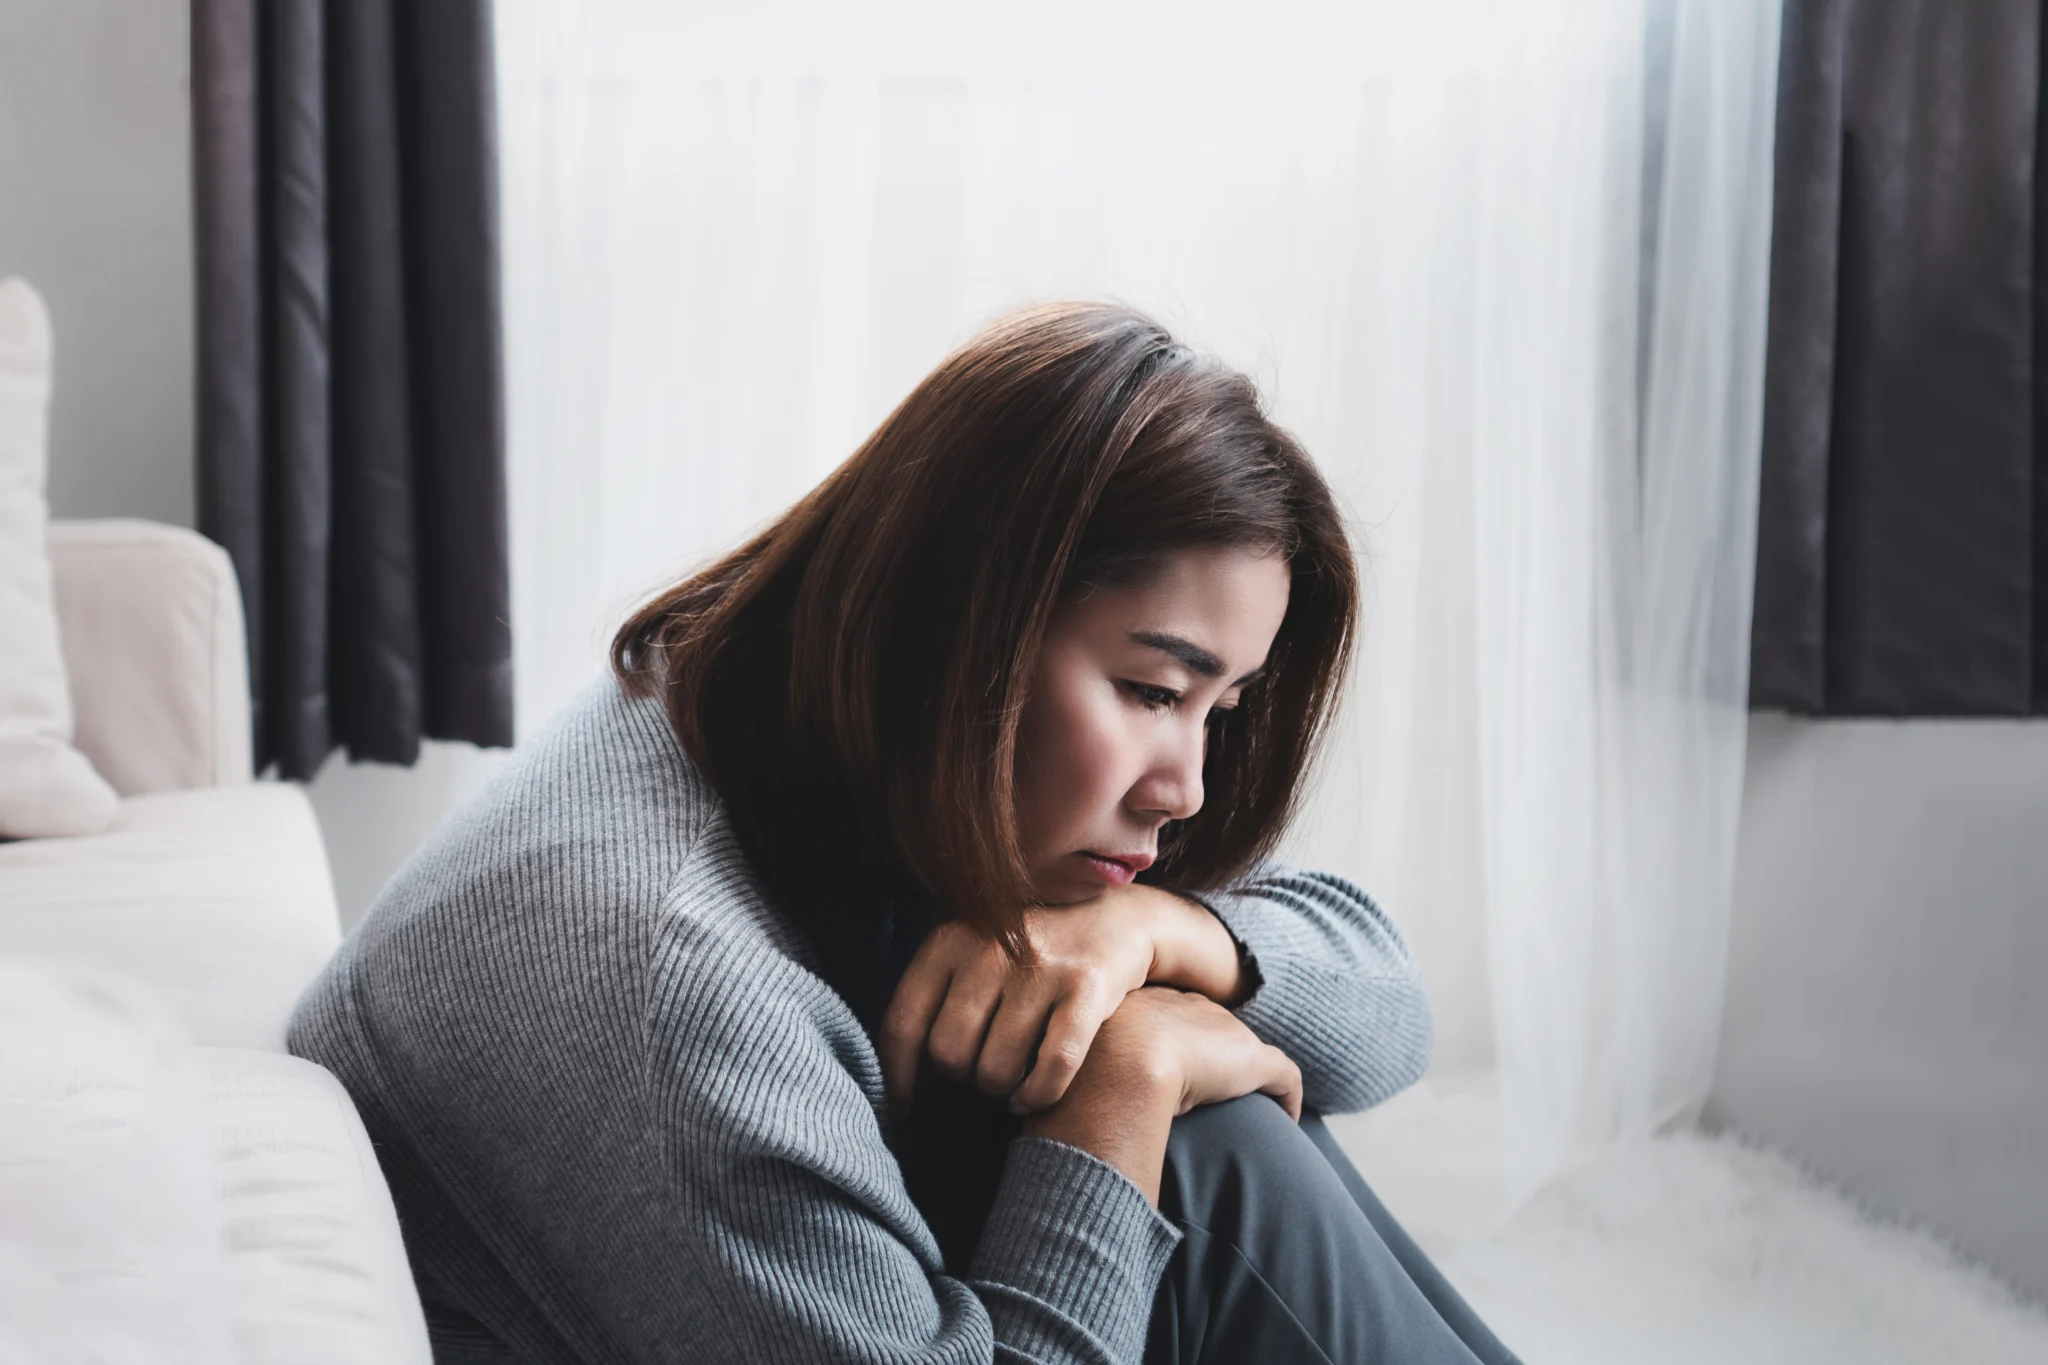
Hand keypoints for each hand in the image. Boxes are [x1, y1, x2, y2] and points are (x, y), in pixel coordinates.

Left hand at [879, 883, 1246, 1118]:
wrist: (1116, 920)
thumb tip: (899, 1086)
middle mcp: (989, 948)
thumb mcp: (972, 959)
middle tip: (981, 1073)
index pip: (902, 1024)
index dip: (897, 1078)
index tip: (904, 1109)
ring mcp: (1040, 967)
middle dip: (962, 1079)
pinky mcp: (1086, 988)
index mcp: (950, 941)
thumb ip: (934, 1007)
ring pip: (996, 1070)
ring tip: (1012, 1077)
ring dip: (1002, 1090)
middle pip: (948, 1054)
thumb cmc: (1028, 955)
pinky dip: (1039, 1095)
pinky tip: (1034, 1096)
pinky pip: (1050, 1070)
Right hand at [1021, 986, 1302, 1203]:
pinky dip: (1286, 1095)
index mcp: (1151, 1004)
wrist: (1119, 1060)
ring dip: (1252, 1077)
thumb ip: (1042, 1060)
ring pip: (1247, 1053)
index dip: (1173, 1031)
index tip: (1174, 1045)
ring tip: (1258, 1099)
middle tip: (1218, 1072)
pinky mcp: (1251, 1063)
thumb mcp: (1056, 1052)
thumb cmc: (1080, 1061)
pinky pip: (1281, 1079)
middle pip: (1211, 1027)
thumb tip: (1005, 1089)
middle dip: (1214, 1046)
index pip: (1168, 1013)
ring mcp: (1223, 1037)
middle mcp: (1191, 1012)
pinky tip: (1287, 1113)